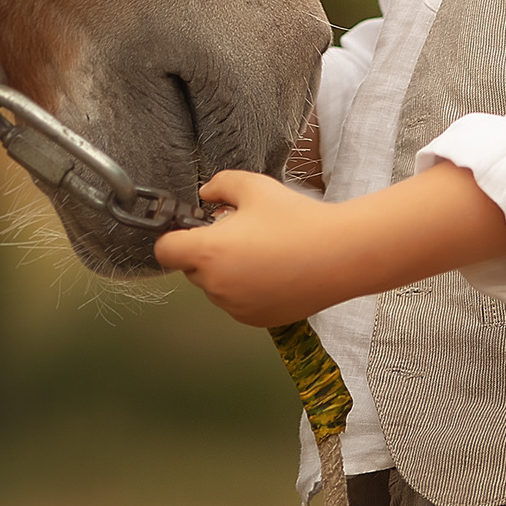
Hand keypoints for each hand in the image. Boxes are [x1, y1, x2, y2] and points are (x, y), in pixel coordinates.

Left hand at [153, 162, 505, 329]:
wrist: (339, 255)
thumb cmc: (295, 218)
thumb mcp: (254, 186)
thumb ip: (219, 184)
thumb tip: (204, 194)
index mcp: (207, 253)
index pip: (165, 250)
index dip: (174, 236)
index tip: (193, 227)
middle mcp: (215, 286)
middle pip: (191, 268)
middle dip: (206, 251)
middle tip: (240, 231)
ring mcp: (235, 308)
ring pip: (216, 286)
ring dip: (226, 271)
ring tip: (264, 250)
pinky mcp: (256, 321)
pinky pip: (237, 302)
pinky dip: (246, 288)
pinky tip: (276, 270)